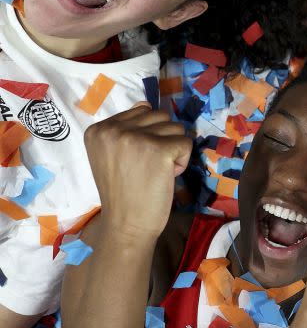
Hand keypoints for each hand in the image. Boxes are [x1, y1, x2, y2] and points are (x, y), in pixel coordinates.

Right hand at [84, 102, 191, 239]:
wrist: (125, 224)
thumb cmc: (123, 191)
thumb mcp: (113, 153)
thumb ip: (126, 128)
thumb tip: (147, 103)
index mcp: (98, 129)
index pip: (141, 111)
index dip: (148, 135)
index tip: (136, 160)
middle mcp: (113, 129)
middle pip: (161, 116)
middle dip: (163, 140)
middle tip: (148, 167)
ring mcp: (135, 138)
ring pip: (176, 128)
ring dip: (173, 150)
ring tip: (156, 171)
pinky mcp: (159, 150)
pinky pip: (186, 144)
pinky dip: (183, 161)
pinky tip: (166, 176)